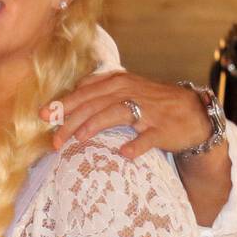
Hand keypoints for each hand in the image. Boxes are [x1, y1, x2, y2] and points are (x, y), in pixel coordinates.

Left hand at [40, 71, 212, 158]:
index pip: (85, 91)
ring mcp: (147, 111)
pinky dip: (136, 145)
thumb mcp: (126, 89)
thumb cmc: (153, 103)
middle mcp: (131, 92)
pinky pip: (147, 137)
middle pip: (95, 104)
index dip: (63, 104)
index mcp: (119, 82)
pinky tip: (124, 153)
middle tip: (54, 139)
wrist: (193, 113)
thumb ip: (99, 90)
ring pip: (116, 114)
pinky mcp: (162, 129)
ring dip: (95, 126)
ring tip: (77, 139)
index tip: (42, 116)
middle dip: (70, 120)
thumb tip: (70, 94)